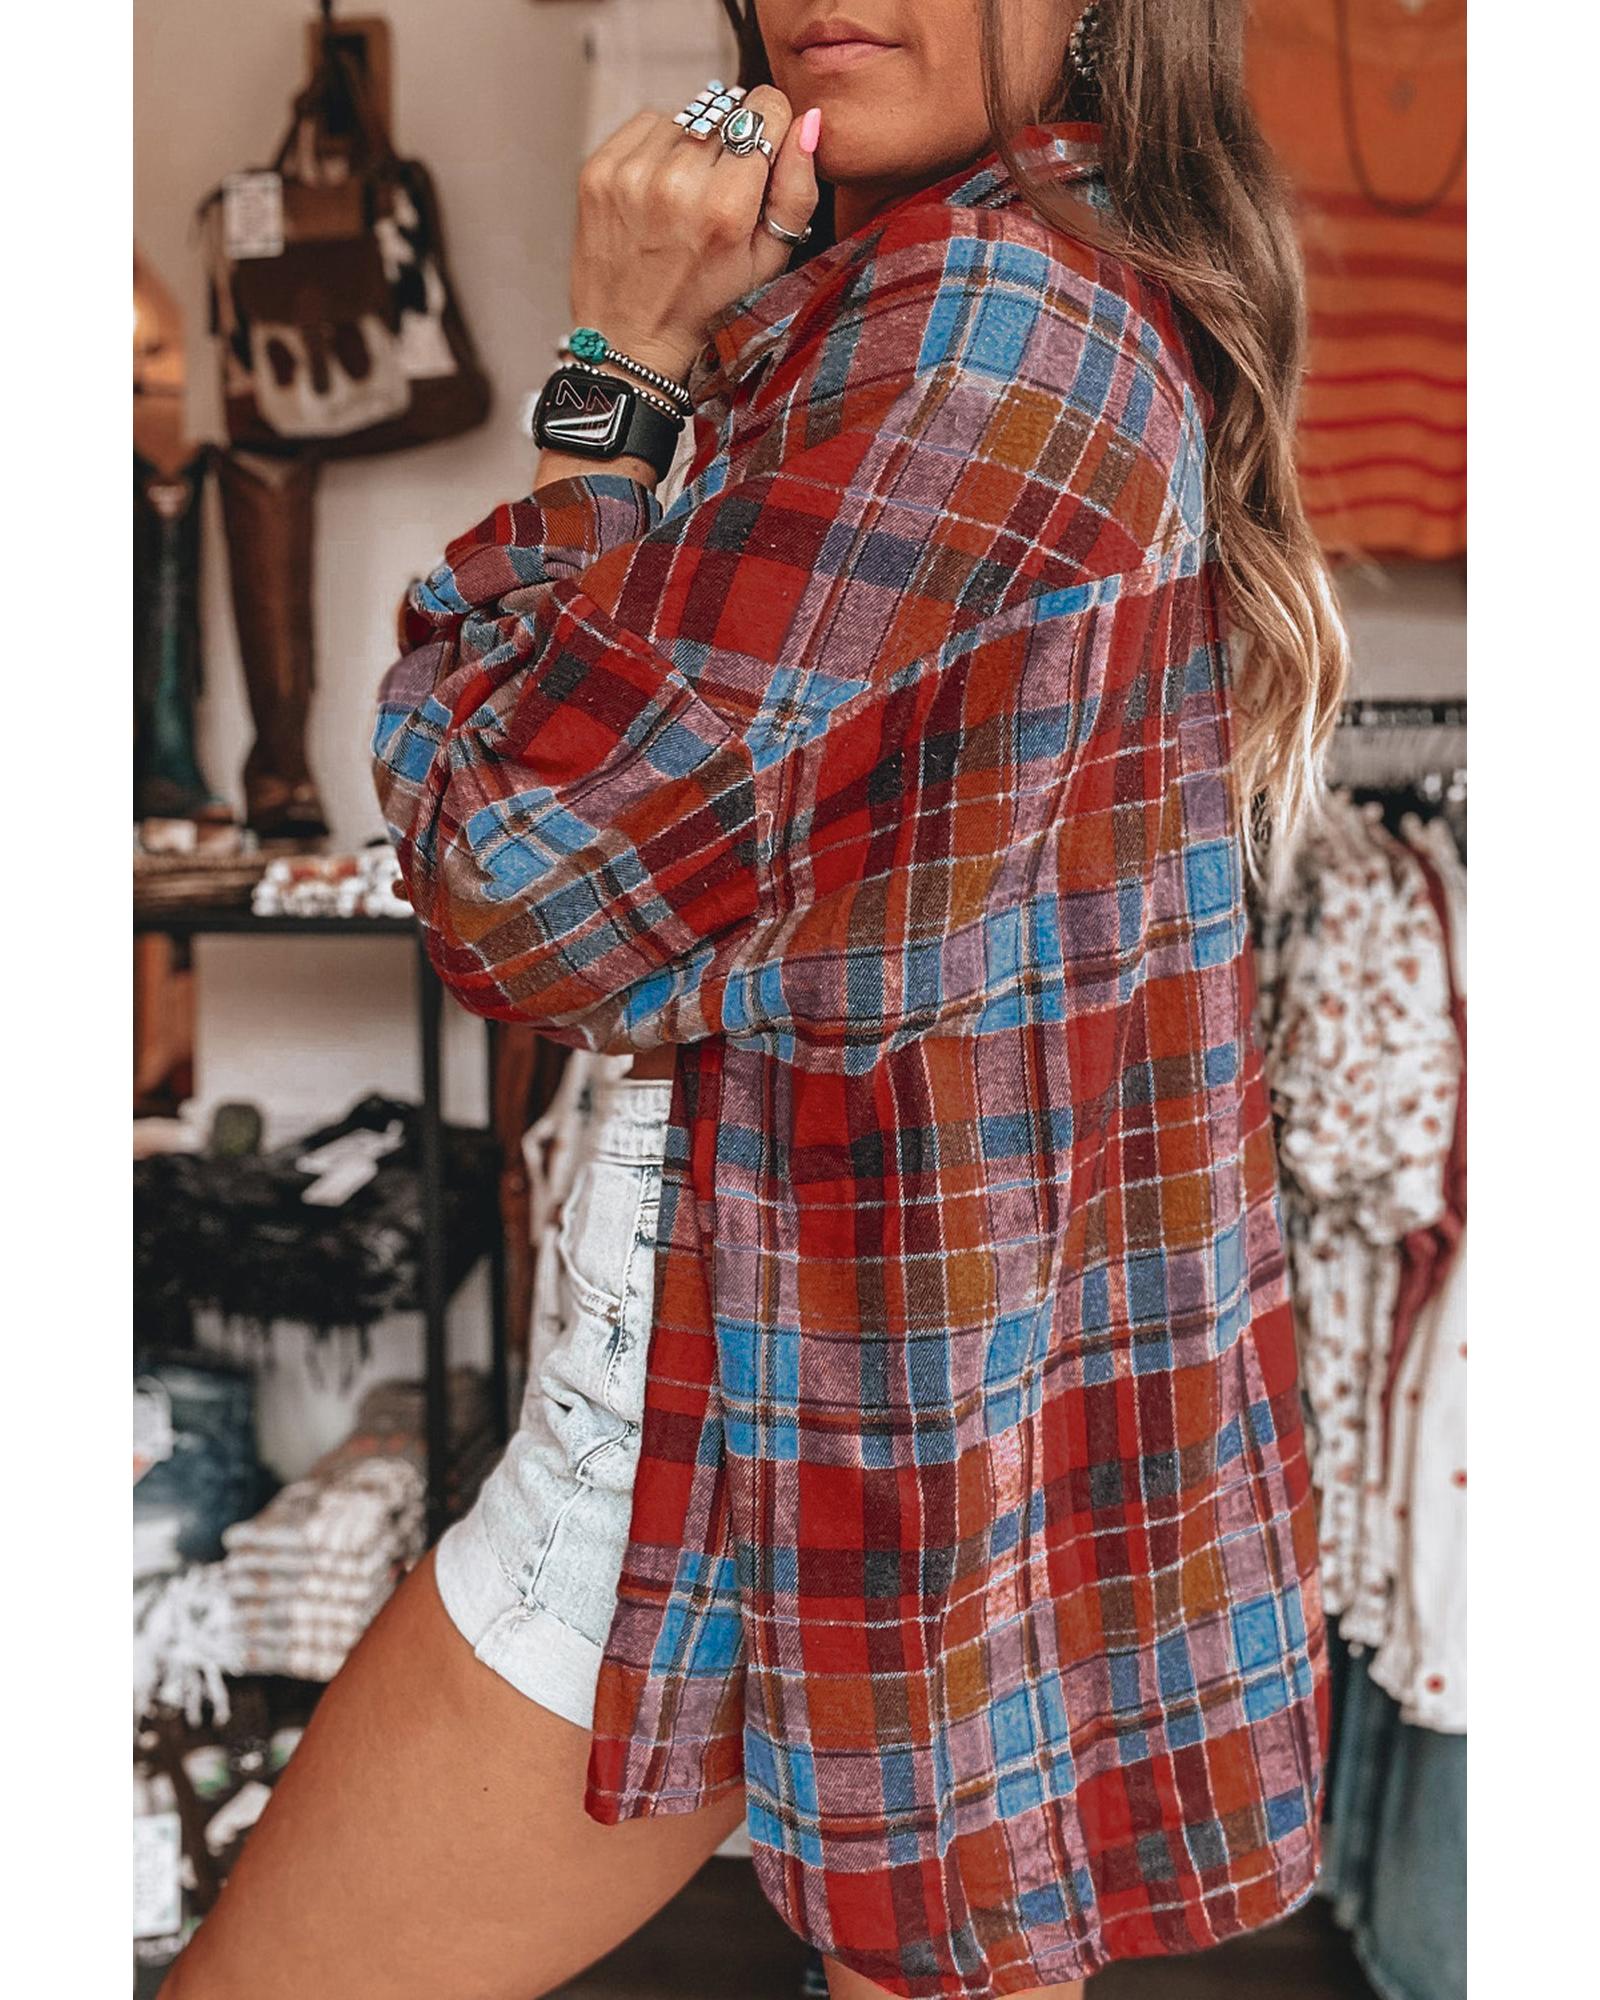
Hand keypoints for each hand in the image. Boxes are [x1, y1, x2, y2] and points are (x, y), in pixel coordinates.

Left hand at [569, 87, 821, 387]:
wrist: (629, 340)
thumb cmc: (707, 307)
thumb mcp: (769, 264)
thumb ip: (797, 191)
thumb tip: (808, 120)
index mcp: (726, 209)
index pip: (764, 111)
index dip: (771, 129)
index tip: (763, 156)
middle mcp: (676, 183)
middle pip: (725, 114)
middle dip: (732, 144)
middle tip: (720, 193)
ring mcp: (631, 174)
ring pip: (685, 116)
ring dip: (693, 145)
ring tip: (686, 196)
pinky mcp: (599, 169)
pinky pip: (647, 123)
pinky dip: (658, 146)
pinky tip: (658, 189)